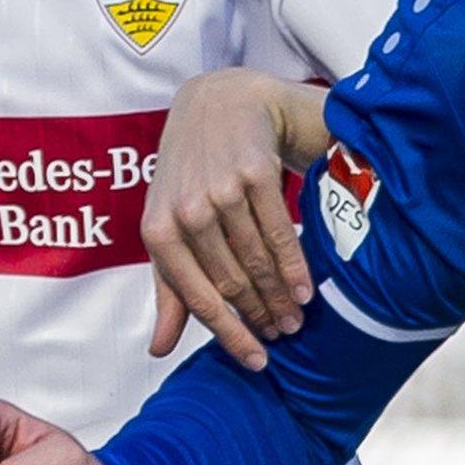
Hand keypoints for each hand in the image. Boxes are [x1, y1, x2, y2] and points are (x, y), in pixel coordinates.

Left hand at [141, 69, 327, 370]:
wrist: (222, 101)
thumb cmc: (193, 170)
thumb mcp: (169, 224)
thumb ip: (169, 285)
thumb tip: (159, 349)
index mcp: (157, 230)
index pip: (197, 297)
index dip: (230, 335)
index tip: (256, 362)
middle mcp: (185, 211)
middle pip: (231, 282)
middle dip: (261, 317)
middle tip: (286, 338)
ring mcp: (220, 191)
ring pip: (256, 260)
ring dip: (280, 296)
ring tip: (299, 318)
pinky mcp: (253, 173)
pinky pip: (279, 231)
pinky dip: (295, 265)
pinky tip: (306, 288)